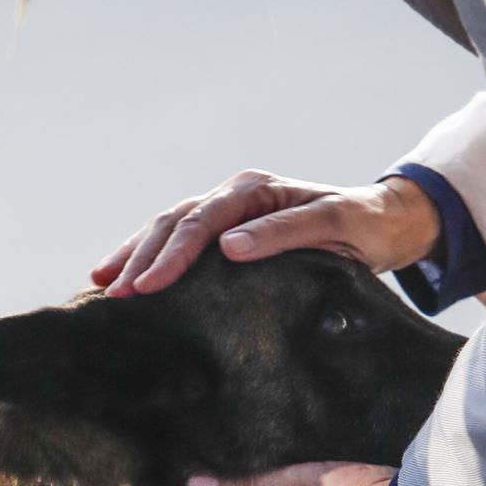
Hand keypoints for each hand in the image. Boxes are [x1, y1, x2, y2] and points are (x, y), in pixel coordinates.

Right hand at [91, 171, 440, 295]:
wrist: (383, 224)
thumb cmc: (362, 226)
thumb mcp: (332, 226)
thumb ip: (282, 234)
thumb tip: (228, 249)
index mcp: (254, 190)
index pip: (201, 221)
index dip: (172, 254)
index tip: (149, 287)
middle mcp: (233, 196)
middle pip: (173, 222)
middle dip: (140, 258)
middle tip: (115, 296)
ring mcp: (227, 212)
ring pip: (166, 229)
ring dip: (134, 256)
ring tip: (102, 285)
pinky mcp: (226, 233)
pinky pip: (178, 242)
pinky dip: (149, 258)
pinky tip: (121, 275)